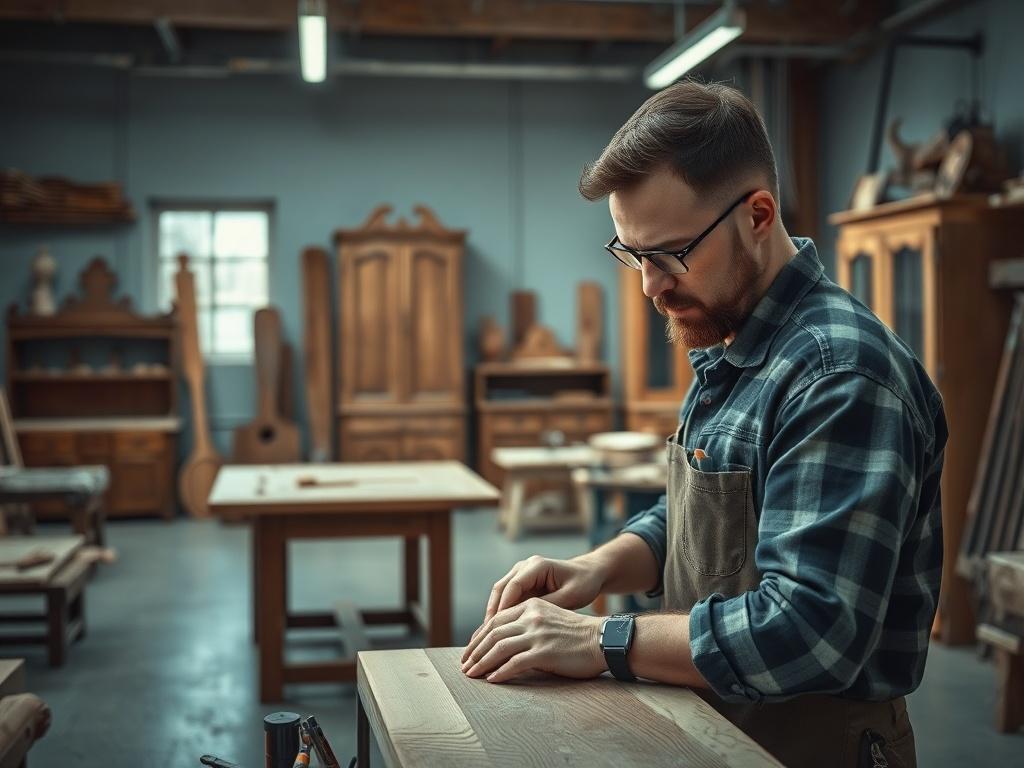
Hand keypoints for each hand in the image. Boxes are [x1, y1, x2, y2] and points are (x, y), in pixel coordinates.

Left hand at [460, 597, 605, 682]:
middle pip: (493, 633)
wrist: (603, 640)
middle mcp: (531, 617)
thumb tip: (505, 642)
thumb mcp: (550, 619)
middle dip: (475, 651)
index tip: (470, 649)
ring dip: (482, 663)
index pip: (496, 620)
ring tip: (472, 675)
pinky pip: (515, 663)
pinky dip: (500, 672)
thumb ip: (528, 624)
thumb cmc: (577, 634)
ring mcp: (537, 634)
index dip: (479, 636)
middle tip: (465, 666)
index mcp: (531, 607)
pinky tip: (493, 680)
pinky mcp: (544, 652)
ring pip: (499, 648)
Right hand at [472, 554, 605, 639]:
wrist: (589, 573)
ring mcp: (521, 574)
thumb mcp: (570, 597)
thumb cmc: (583, 584)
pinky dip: (500, 616)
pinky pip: (506, 600)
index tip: (496, 629)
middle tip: (484, 637)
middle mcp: (524, 567)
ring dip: (492, 616)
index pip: (512, 587)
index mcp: (536, 566)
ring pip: (499, 595)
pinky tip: (495, 633)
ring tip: (485, 638)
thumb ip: (548, 607)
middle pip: (500, 590)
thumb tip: (527, 624)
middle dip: (491, 614)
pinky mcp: (522, 584)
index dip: (502, 608)